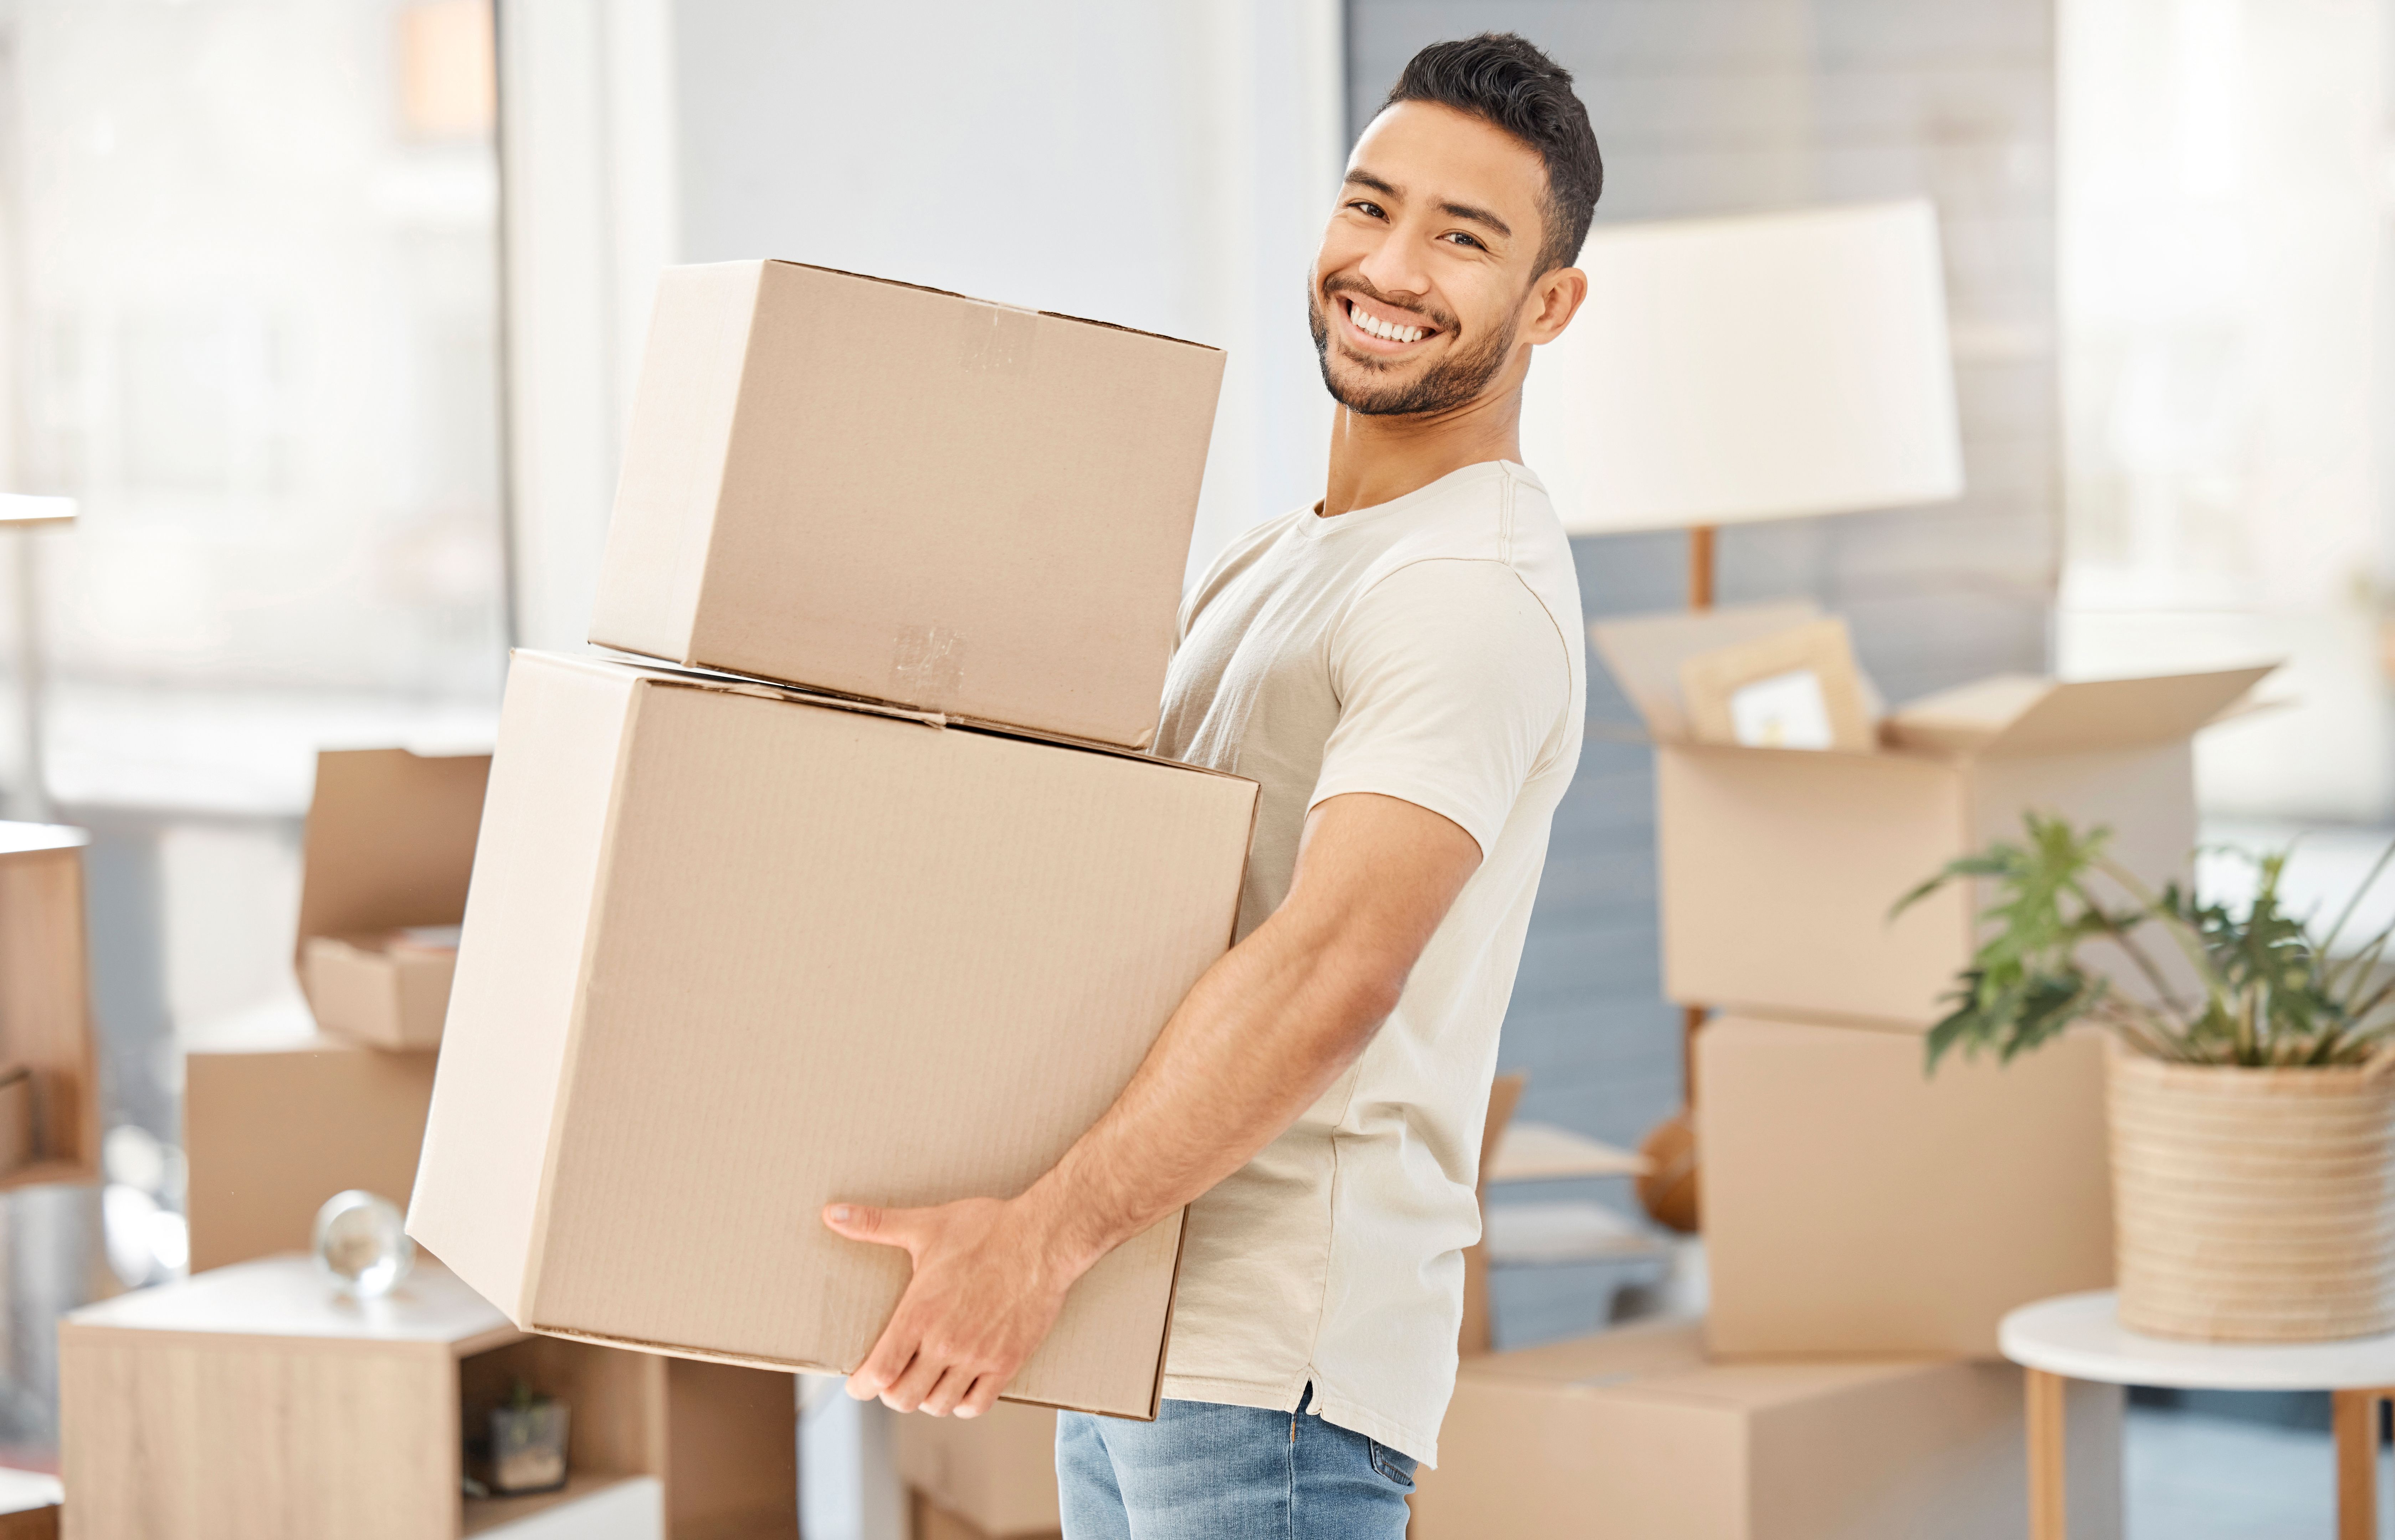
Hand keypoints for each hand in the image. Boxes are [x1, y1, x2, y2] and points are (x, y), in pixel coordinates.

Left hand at [822, 1194, 1084, 1416]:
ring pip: (940, 1405)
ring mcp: (978, 1356)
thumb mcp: (926, 1225)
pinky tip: (960, 1386)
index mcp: (919, 1314)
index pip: (878, 1373)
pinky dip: (964, 1404)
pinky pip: (978, 1405)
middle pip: (904, 1398)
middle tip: (895, 1377)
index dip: (862, 1386)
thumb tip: (832, 1214)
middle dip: (893, 1392)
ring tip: (927, 1380)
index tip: (859, 1383)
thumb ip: (876, 1225)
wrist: (1043, 1238)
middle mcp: (945, 1342)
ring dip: (928, 1398)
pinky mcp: (1007, 1362)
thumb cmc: (985, 1229)